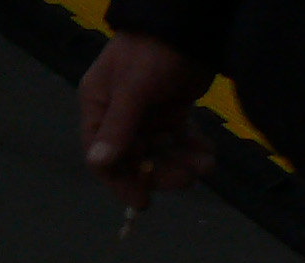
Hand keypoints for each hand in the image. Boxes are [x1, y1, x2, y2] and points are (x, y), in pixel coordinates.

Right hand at [78, 33, 216, 212]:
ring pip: (160, 152)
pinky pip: (179, 139)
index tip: (141, 200)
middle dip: (160, 172)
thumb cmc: (152, 49)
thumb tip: (97, 163)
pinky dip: (192, 149)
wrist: (191, 20)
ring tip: (206, 165)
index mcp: (100, 108)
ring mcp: (148, 115)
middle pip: (134, 159)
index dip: (120, 181)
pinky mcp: (173, 110)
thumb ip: (118, 126)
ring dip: (181, 163)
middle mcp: (120, 116)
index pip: (103, 156)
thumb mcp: (133, 87)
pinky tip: (207, 154)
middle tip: (186, 179)